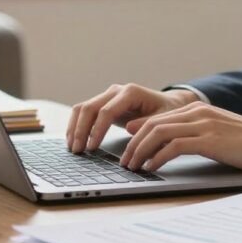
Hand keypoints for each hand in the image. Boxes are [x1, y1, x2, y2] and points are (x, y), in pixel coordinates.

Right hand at [66, 84, 198, 152]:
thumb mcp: (163, 119)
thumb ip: (147, 124)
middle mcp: (116, 91)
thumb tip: (129, 129)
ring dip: (75, 128)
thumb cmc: (167, 112)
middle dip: (80, 130)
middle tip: (77, 151)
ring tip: (73, 148)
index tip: (92, 147)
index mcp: (130, 93)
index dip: (97, 130)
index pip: (106, 111)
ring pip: (83, 108)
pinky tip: (73, 140)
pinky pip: (84, 112)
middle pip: (89, 108)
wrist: (169, 104)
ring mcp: (108, 95)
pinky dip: (77, 125)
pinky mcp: (104, 103)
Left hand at [120, 102, 241, 172]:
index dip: (139, 131)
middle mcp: (198, 112)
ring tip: (132, 166)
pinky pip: (174, 146)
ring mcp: (203, 124)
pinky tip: (151, 168)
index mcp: (198, 109)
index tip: (127, 145)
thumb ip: (197, 135)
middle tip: (124, 160)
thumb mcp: (219, 134)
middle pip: (153, 124)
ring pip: (159, 133)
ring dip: (141, 151)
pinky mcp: (209, 140)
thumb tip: (174, 146)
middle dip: (134, 143)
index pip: (159, 117)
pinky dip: (158, 157)